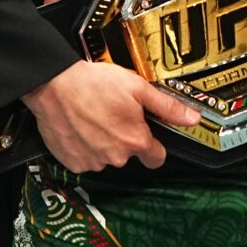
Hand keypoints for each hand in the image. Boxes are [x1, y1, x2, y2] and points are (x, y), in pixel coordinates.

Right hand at [21, 60, 200, 171]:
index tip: (146, 134)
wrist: (53, 84)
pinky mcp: (72, 162)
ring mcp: (93, 162)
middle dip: (124, 138)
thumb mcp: (138, 87)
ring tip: (93, 117)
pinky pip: (85, 159)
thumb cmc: (94, 83)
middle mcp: (116, 157)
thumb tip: (192, 118)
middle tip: (113, 114)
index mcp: (135, 140)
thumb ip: (167, 107)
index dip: (153, 145)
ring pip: (106, 157)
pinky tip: (80, 127)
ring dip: (103, 142)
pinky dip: (84, 147)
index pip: (156, 158)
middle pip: (128, 154)